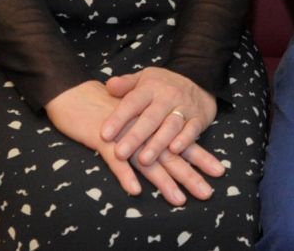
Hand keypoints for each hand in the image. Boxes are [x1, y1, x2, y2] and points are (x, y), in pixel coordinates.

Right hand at [45, 80, 215, 205]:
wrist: (76, 95)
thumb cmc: (105, 108)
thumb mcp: (133, 117)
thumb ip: (151, 129)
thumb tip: (170, 148)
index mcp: (152, 124)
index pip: (180, 142)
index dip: (200, 156)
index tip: (218, 171)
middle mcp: (143, 130)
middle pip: (170, 155)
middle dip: (189, 174)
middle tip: (207, 192)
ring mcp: (123, 136)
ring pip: (147, 161)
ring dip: (164, 181)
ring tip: (179, 199)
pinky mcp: (103, 141)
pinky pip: (114, 162)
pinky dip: (124, 175)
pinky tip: (135, 190)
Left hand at [101, 67, 223, 172]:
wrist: (200, 79)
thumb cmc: (163, 85)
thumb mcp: (143, 78)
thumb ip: (125, 84)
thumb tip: (109, 85)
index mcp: (150, 87)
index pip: (132, 102)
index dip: (118, 118)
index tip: (104, 135)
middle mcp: (168, 97)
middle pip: (150, 118)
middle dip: (135, 136)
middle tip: (120, 153)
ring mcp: (184, 108)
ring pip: (170, 126)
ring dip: (157, 143)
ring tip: (144, 160)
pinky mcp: (198, 119)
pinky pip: (192, 130)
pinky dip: (184, 140)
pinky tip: (174, 150)